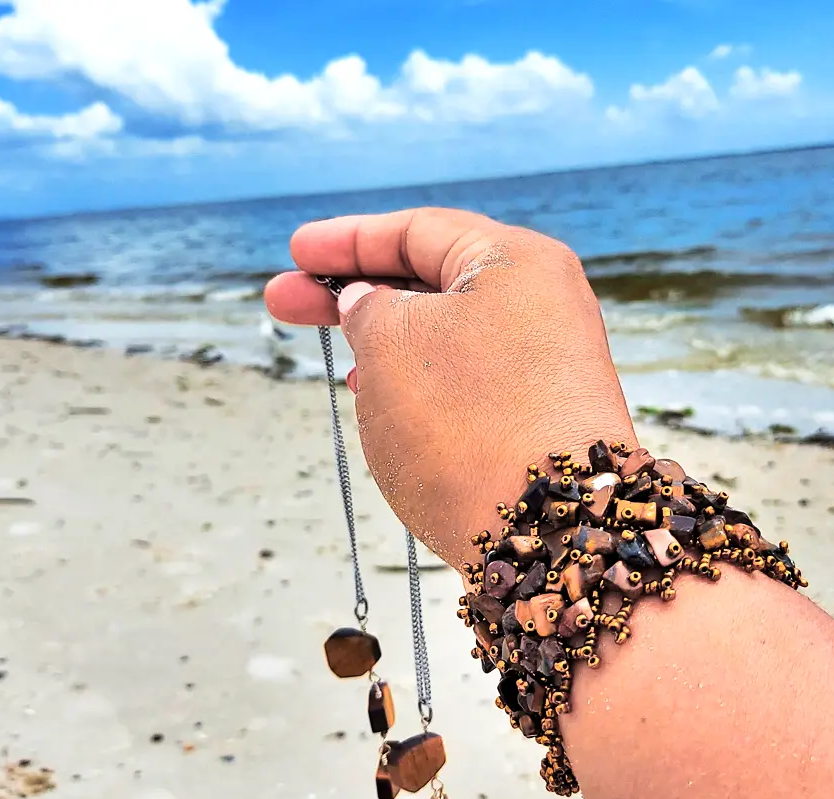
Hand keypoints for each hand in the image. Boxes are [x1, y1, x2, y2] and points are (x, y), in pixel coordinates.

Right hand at [265, 208, 634, 570]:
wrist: (549, 532)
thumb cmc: (465, 426)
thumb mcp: (391, 345)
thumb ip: (368, 308)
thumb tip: (370, 302)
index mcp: (516, 263)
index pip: (418, 231)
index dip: (347, 240)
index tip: (295, 254)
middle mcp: (543, 306)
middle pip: (430, 283)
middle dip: (353, 294)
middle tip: (284, 304)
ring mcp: (547, 366)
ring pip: (447, 338)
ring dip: (385, 346)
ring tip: (339, 366)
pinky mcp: (541, 418)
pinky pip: (468, 382)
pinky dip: (419, 384)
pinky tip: (384, 402)